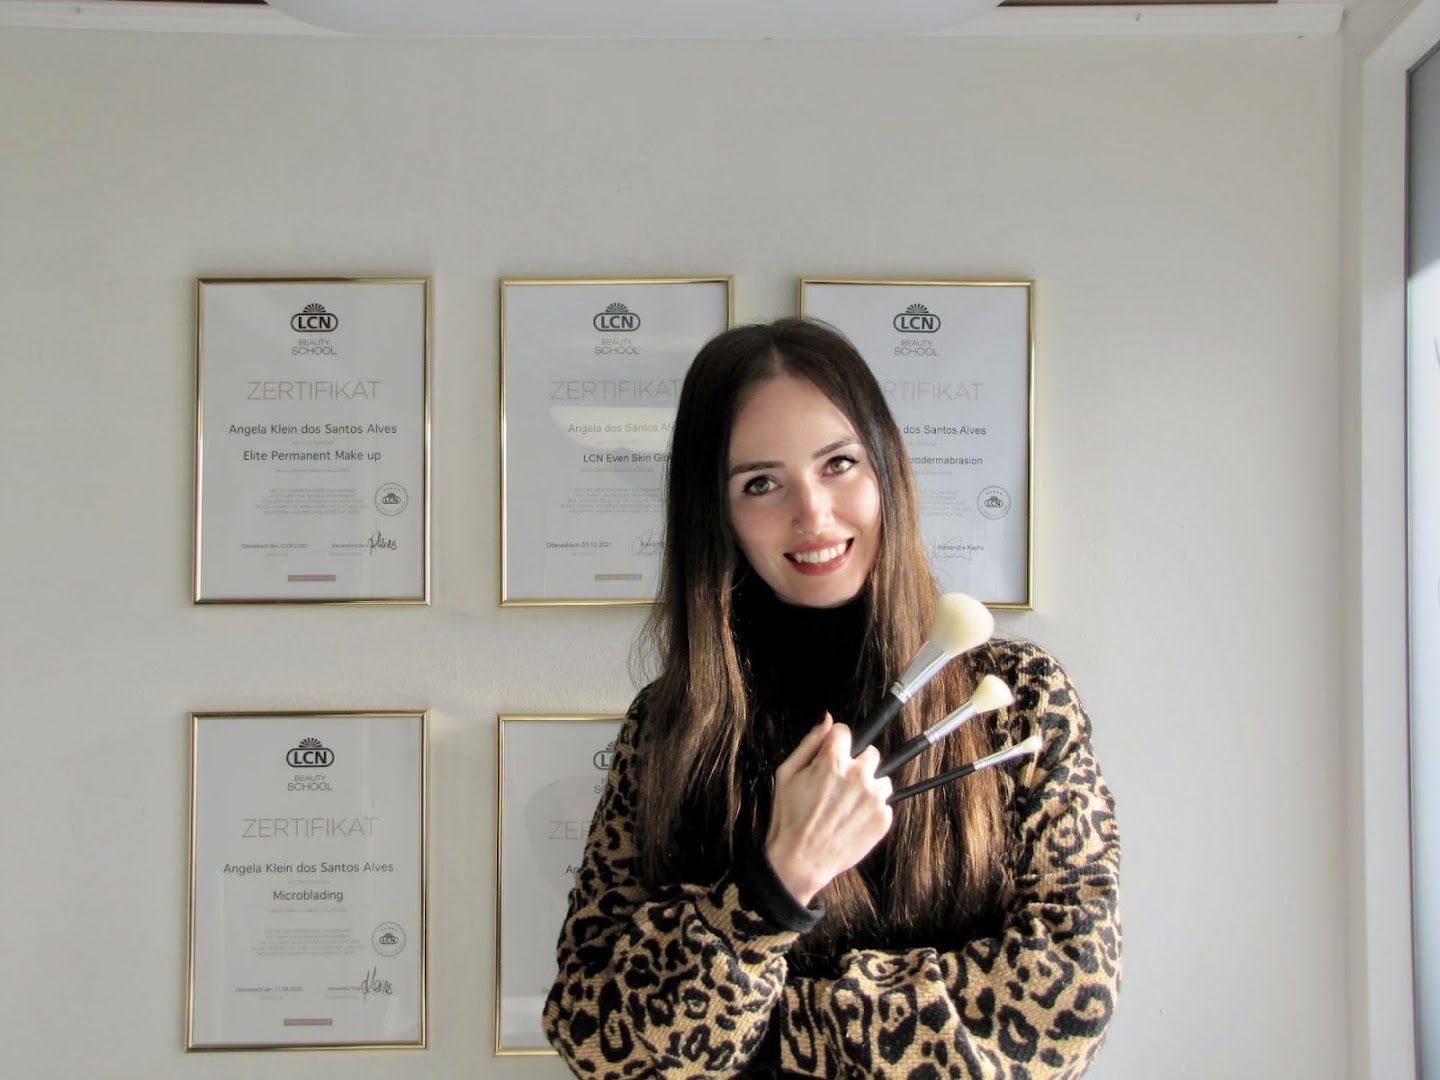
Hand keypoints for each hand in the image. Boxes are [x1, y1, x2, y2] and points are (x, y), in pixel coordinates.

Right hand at [764, 714, 893, 906]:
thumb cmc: (789, 818)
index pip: (845, 732)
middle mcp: (858, 775)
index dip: (836, 744)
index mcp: (833, 761)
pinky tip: (852, 820)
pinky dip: (872, 809)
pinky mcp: (883, 818)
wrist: (800, 861)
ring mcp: (874, 798)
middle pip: (870, 753)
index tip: (832, 756)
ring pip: (881, 779)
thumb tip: (827, 719)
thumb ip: (810, 742)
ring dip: (868, 787)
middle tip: (840, 785)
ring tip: (847, 806)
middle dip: (856, 764)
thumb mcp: (786, 774)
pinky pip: (884, 803)